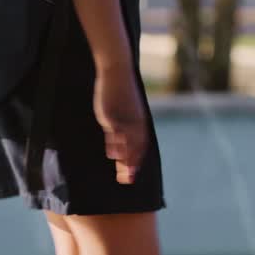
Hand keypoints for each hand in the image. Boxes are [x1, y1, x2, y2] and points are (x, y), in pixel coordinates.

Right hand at [92, 64, 148, 184]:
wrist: (117, 73)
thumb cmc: (120, 91)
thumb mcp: (125, 109)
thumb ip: (126, 123)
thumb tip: (121, 135)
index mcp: (140, 121)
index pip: (142, 145)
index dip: (138, 160)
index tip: (133, 174)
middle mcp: (135, 122)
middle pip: (136, 148)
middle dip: (132, 166)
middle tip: (128, 181)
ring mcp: (124, 119)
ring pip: (127, 143)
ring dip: (125, 160)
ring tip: (122, 175)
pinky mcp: (113, 115)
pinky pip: (116, 133)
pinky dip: (115, 145)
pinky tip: (112, 154)